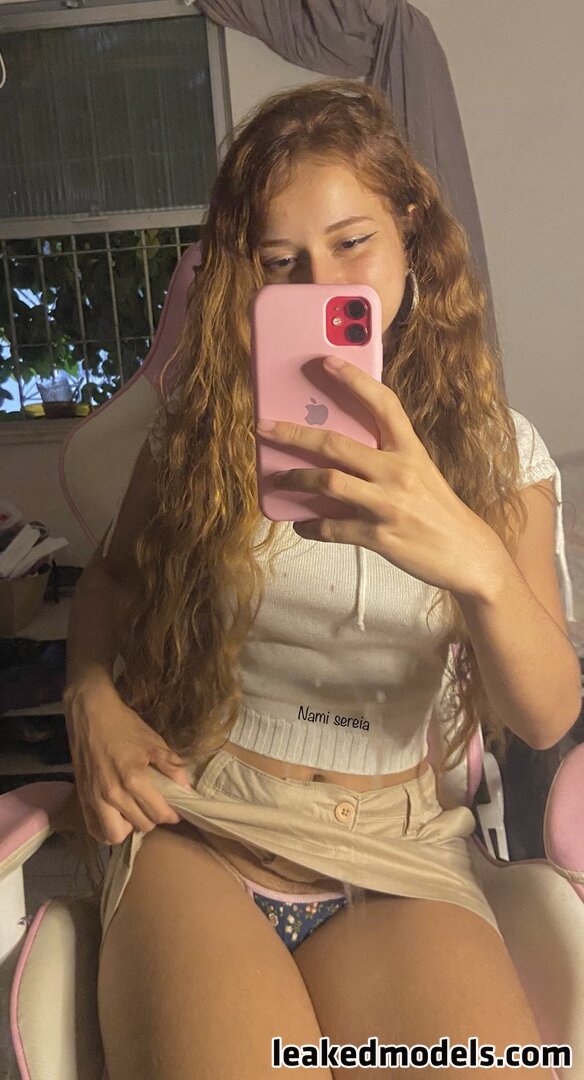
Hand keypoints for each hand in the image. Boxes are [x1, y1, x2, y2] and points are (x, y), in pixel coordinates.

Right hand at [65, 682, 192, 845]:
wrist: (90, 714)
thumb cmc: (124, 726)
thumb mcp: (154, 742)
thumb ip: (171, 766)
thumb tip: (186, 788)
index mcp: (133, 780)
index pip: (158, 814)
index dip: (171, 815)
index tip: (175, 810)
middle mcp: (112, 794)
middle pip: (141, 826)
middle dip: (153, 819)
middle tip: (156, 807)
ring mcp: (94, 798)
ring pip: (116, 835)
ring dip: (129, 828)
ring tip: (135, 813)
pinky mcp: (82, 798)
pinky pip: (94, 829)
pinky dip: (107, 830)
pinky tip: (116, 818)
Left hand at [256, 355, 502, 599]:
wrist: (468, 553)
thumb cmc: (438, 511)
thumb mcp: (420, 474)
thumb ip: (386, 459)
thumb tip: (338, 453)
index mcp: (410, 451)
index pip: (383, 404)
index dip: (354, 380)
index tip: (326, 361)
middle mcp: (398, 472)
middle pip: (336, 445)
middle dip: (294, 434)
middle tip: (264, 428)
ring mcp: (388, 505)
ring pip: (328, 483)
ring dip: (295, 480)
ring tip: (277, 480)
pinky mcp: (380, 536)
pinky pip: (333, 528)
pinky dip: (312, 526)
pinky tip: (301, 525)